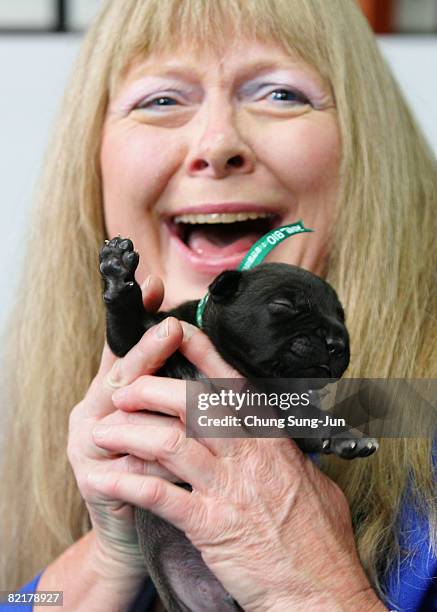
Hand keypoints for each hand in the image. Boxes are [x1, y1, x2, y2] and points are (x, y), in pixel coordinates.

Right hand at [67, 275, 185, 579]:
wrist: (129, 526)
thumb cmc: (149, 466)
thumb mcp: (156, 419)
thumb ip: (166, 383)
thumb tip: (187, 335)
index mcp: (109, 395)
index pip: (121, 348)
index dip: (137, 318)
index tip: (154, 287)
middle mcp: (91, 413)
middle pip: (121, 377)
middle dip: (146, 351)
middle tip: (171, 328)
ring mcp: (86, 445)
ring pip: (124, 419)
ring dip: (158, 410)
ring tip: (187, 401)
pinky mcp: (92, 480)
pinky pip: (131, 467)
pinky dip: (159, 464)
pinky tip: (181, 463)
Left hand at [88, 326, 383, 610]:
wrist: (321, 588)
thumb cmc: (317, 535)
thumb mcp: (308, 478)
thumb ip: (281, 450)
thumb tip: (267, 431)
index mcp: (270, 436)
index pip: (230, 381)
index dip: (199, 351)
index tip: (172, 332)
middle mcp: (248, 453)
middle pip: (192, 402)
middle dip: (150, 390)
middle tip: (123, 391)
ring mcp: (228, 487)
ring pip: (170, 441)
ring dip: (129, 432)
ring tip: (104, 432)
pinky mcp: (210, 525)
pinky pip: (160, 495)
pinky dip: (126, 484)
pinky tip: (104, 480)